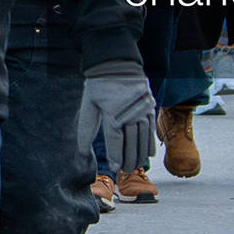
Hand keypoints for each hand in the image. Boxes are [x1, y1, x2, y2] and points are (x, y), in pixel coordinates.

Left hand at [73, 61, 155, 175]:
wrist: (117, 62)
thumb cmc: (99, 84)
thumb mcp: (89, 103)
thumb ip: (86, 127)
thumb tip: (82, 149)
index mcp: (113, 114)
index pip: (115, 141)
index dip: (116, 156)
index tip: (115, 168)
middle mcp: (130, 114)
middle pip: (132, 143)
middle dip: (129, 159)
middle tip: (127, 171)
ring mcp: (143, 110)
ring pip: (143, 138)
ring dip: (141, 154)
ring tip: (137, 166)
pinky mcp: (150, 106)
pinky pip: (151, 129)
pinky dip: (150, 142)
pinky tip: (149, 154)